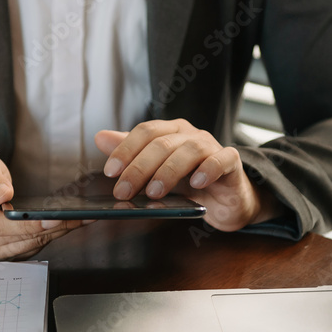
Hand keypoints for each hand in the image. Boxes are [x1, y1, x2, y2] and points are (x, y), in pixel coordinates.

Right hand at [0, 153, 84, 260]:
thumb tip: (3, 195)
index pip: (1, 226)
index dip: (29, 224)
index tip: (54, 219)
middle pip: (19, 238)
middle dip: (52, 227)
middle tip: (80, 216)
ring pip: (27, 246)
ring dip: (54, 234)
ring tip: (78, 220)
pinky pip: (27, 249)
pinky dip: (46, 238)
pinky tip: (63, 227)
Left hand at [95, 119, 284, 231]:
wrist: (226, 200)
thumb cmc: (189, 183)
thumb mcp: (156, 171)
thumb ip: (131, 155)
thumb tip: (100, 137)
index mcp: (170, 132)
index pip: (145, 132)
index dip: (125, 150)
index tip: (110, 172)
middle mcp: (190, 134)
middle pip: (162, 143)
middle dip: (139, 168)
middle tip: (124, 191)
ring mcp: (212, 146)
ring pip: (189, 150)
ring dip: (168, 171)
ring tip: (154, 192)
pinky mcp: (231, 162)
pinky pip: (221, 159)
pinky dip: (208, 170)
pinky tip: (196, 184)